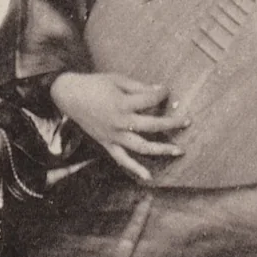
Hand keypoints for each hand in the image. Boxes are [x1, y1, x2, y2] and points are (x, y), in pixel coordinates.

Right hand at [50, 71, 189, 182]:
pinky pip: (122, 159)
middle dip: (172, 124)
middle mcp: (120, 122)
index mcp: (123, 103)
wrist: (69, 95)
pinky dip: (135, 168)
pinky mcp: (107, 143)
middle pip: (152, 125)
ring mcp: (113, 135)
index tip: (166, 90)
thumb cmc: (94, 84)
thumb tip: (159, 90)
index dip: (161, 93)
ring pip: (142, 146)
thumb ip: (139, 87)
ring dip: (162, 149)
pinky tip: (149, 176)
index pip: (150, 99)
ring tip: (179, 150)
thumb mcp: (117, 80)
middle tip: (187, 122)